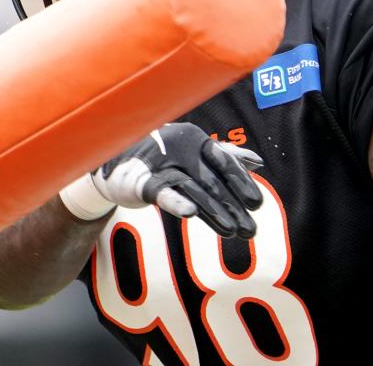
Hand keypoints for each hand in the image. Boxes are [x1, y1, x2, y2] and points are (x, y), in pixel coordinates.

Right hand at [59, 123, 263, 237]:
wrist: (114, 163)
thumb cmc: (159, 158)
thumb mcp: (192, 156)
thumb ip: (225, 157)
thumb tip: (258, 161)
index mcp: (194, 141)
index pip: (224, 162)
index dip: (241, 182)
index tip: (257, 203)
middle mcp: (180, 150)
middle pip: (213, 181)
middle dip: (234, 205)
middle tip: (251, 229)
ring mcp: (161, 166)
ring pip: (194, 190)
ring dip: (214, 211)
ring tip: (232, 230)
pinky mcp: (142, 183)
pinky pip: (162, 193)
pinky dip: (177, 202)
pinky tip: (191, 214)